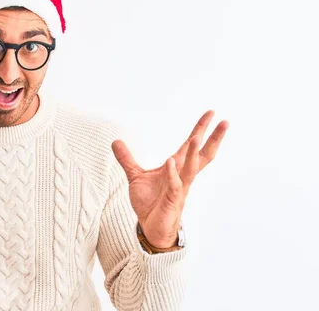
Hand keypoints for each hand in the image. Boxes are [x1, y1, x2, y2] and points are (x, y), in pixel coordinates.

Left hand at [112, 110, 228, 247]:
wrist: (149, 227)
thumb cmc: (149, 202)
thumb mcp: (135, 176)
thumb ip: (127, 159)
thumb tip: (115, 141)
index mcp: (176, 168)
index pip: (190, 145)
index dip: (200, 129)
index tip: (211, 113)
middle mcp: (183, 176)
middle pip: (202, 155)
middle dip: (213, 138)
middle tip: (224, 122)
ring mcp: (180, 188)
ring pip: (191, 169)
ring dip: (193, 153)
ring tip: (196, 137)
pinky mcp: (173, 201)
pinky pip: (175, 185)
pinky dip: (173, 173)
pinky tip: (170, 161)